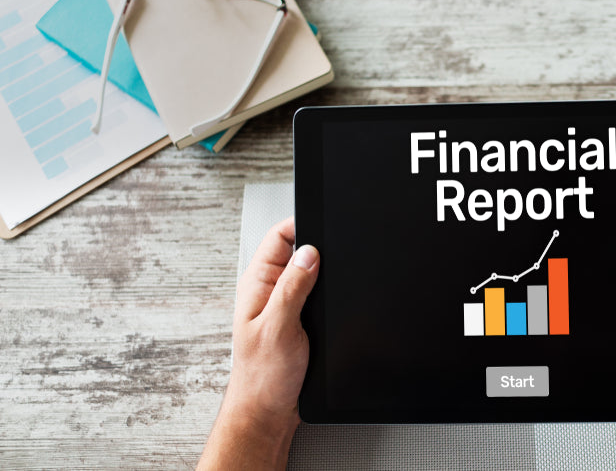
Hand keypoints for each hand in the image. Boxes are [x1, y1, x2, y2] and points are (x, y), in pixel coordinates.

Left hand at [198, 217, 318, 469]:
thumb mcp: (278, 327)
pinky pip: (317, 295)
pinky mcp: (299, 320)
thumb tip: (309, 252)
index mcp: (258, 283)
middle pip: (299, 250)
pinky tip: (335, 303)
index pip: (280, 236)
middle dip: (320, 248)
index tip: (326, 222)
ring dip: (326, 274)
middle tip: (339, 251)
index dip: (302, 224)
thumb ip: (293, 287)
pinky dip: (329, 294)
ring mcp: (285, 304)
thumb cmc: (263, 377)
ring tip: (337, 279)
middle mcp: (270, 289)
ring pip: (311, 273)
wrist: (269, 412)